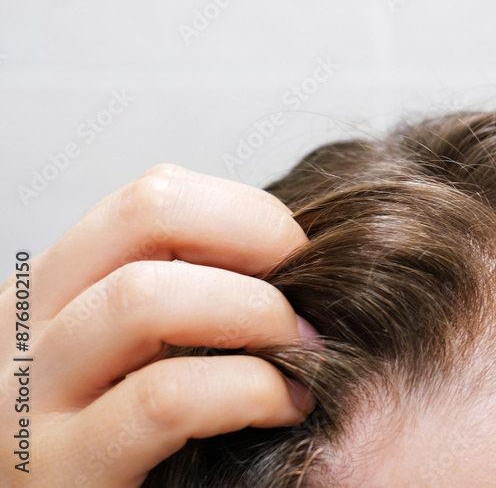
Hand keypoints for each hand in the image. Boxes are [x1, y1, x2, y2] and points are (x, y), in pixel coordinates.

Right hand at [0, 164, 314, 486]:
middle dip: (259, 238)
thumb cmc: (129, 451)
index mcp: (50, 290)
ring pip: (147, 298)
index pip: (154, 194)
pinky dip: (251, 390)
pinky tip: (287, 407)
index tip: (299, 260)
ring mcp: (26, 400)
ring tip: (304, 352)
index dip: (249, 213)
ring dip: (257, 314)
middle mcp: (22, 328)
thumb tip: (291, 262)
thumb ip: (181, 303)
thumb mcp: (130, 358)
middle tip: (309, 296)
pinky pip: (167, 398)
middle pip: (150, 211)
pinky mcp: (57, 472)